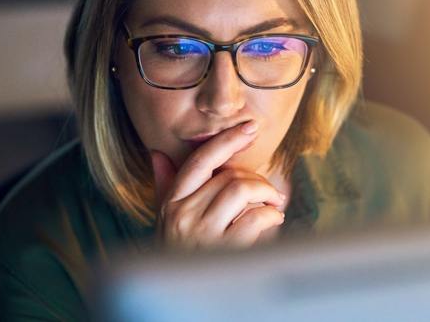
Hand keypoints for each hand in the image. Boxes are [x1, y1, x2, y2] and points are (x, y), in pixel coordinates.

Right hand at [150, 121, 286, 248]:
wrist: (180, 302)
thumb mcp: (164, 221)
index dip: (226, 140)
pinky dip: (271, 216)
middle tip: (268, 192)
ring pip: (242, 190)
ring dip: (266, 194)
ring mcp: (203, 234)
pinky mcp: (224, 252)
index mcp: (170, 203)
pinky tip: (272, 222)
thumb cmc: (177, 257)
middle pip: (228, 176)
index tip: (249, 128)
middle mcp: (183, 215)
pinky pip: (256, 218)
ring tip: (272, 205)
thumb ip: (165, 187)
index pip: (200, 161)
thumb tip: (156, 154)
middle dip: (256, 180)